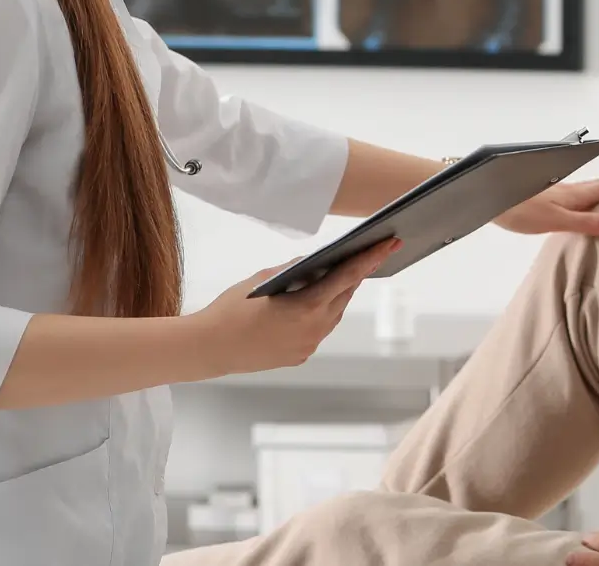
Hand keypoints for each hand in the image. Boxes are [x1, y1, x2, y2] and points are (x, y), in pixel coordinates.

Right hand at [185, 240, 398, 376]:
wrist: (209, 347)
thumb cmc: (231, 309)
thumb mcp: (263, 279)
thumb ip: (295, 270)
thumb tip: (317, 263)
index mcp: (307, 307)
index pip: (347, 277)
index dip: (371, 259)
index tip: (390, 244)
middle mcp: (314, 329)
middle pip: (344, 296)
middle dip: (355, 274)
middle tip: (368, 253)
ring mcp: (308, 345)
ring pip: (333, 314)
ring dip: (338, 294)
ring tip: (341, 274)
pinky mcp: (300, 355)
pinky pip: (318, 329)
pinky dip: (320, 312)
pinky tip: (315, 301)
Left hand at [495, 178, 598, 236]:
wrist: (486, 196)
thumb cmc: (518, 208)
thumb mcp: (556, 220)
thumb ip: (587, 223)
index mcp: (576, 194)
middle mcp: (568, 189)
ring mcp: (555, 192)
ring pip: (586, 190)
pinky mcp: (543, 197)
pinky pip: (574, 197)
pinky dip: (586, 201)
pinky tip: (581, 208)